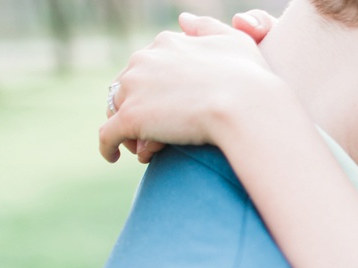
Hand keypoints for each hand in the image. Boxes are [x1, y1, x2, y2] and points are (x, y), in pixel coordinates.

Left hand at [99, 13, 285, 164]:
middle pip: (128, 87)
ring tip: (146, 149)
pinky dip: (108, 147)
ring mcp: (135, 89)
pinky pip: (107, 135)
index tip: (170, 109)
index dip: (155, 89)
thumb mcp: (234, 40)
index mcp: (166, 43)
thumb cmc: (250, 78)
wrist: (246, 106)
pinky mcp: (131, 118)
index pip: (147, 66)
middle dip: (140, 108)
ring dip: (129, 128)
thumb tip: (182, 19)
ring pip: (117, 110)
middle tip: (157, 132)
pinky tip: (114, 157)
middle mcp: (144, 60)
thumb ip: (207, 27)